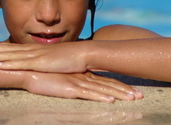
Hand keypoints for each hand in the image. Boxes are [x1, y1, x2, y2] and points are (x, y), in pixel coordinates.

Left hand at [0, 42, 88, 72]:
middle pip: (6, 49)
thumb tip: (34, 65)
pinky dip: (10, 64)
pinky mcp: (41, 63)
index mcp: (33, 50)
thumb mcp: (51, 59)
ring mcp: (36, 56)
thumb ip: (41, 61)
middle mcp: (32, 50)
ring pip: (10, 55)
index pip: (10, 48)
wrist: (84, 53)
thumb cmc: (70, 57)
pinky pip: (23, 64)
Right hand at [23, 71, 142, 102]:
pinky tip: (110, 100)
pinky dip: (100, 97)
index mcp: (83, 74)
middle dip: (125, 90)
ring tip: (133, 99)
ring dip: (118, 94)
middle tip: (140, 95)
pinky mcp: (69, 88)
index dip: (120, 85)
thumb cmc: (45, 73)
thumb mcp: (63, 75)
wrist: (30, 70)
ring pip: (102, 90)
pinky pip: (88, 94)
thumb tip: (82, 82)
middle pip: (108, 84)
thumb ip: (74, 78)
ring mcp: (77, 82)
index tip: (133, 90)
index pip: (105, 80)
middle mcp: (83, 77)